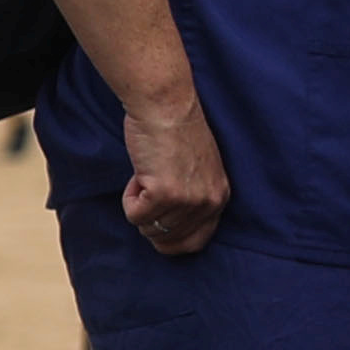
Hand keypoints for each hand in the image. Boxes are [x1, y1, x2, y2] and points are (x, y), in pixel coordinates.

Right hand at [116, 92, 228, 256]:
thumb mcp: (199, 171)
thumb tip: (170, 228)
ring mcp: (188, 201)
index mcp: (220, 198)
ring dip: (139, 204)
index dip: (169, 238)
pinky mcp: (164, 194)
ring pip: (148, 227)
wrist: (166, 107)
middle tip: (148, 191)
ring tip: (148, 175)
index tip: (155, 222)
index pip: (196, 242)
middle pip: (168, 240)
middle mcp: (209, 203)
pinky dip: (129, 196)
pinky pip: (134, 215)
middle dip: (150, 221)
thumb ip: (193, 197)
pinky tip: (140, 173)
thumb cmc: (177, 132)